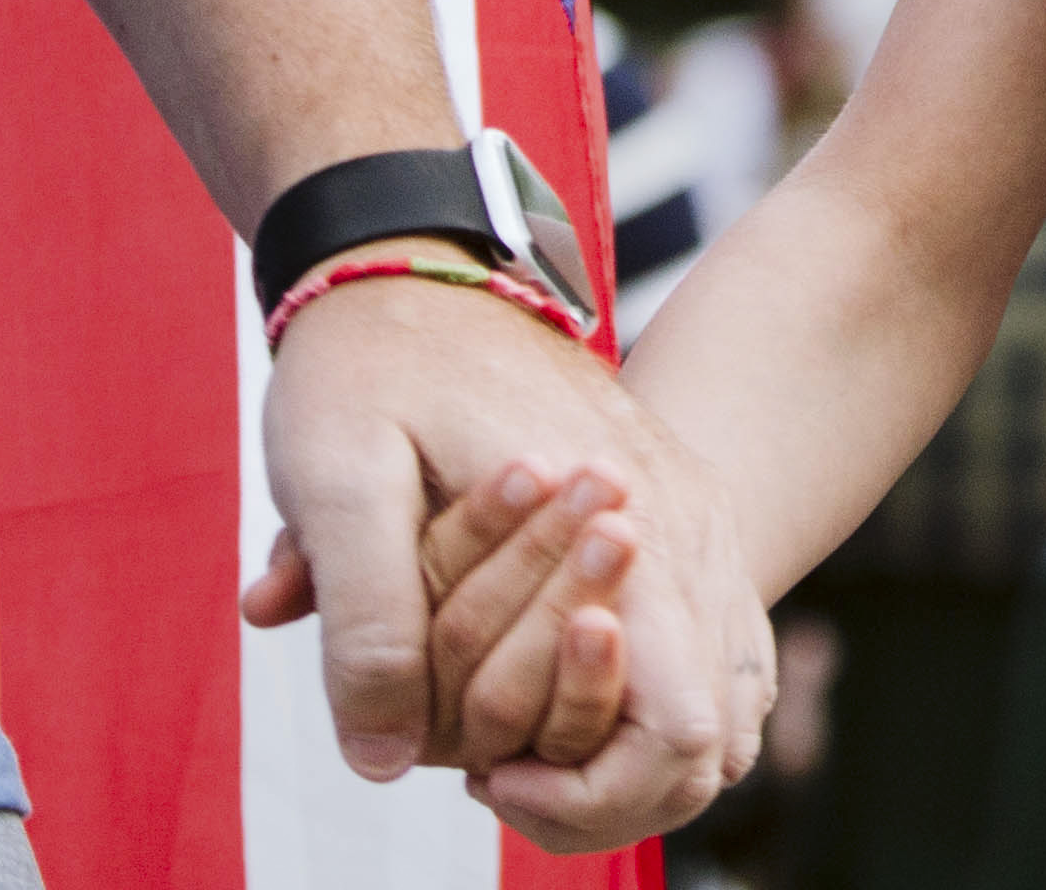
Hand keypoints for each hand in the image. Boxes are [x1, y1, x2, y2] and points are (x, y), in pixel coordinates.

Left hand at [246, 270, 773, 826]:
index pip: (680, 726)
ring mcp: (684, 518)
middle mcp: (678, 525)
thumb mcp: (338, 480)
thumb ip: (366, 621)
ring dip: (604, 739)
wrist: (410, 256)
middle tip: (479, 766)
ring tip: (506, 736)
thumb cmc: (367, 362)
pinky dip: (625, 698)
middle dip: (590, 780)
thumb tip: (385, 762)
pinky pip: (692, 648)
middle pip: (702, 734)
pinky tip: (540, 689)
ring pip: (707, 697)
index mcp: (622, 519)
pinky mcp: (669, 515)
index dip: (590, 789)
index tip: (483, 774)